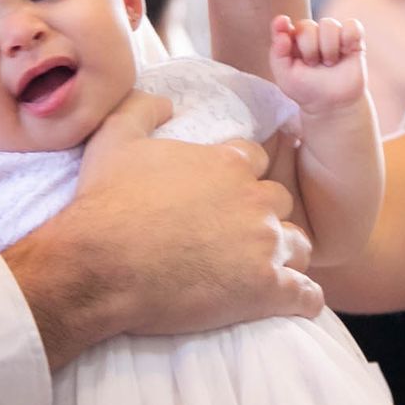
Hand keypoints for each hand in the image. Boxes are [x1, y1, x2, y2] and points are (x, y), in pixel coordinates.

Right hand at [0, 91, 321, 367]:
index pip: (258, 160)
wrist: (98, 266)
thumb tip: (166, 101)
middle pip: (280, 201)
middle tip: (239, 236)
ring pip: (299, 244)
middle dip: (265, 215)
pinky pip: (306, 294)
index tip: (226, 196)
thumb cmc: (105, 204)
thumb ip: (142, 108)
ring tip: (265, 270)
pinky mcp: (265, 289)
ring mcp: (264, 245)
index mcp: (228, 163)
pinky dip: (302, 299)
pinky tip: (291, 303)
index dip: (243, 177)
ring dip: (286, 254)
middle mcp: (254, 199)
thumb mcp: (114, 138)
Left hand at [268, 15, 366, 115]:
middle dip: (309, 48)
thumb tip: (281, 22)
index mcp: (293, 41)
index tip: (282, 23)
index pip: (284, 25)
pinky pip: (352, 26)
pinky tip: (346, 51)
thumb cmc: (307, 90)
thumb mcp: (286, 77)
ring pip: (329, 24)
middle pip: (307, 26)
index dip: (281, 25)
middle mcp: (312, 34)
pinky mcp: (353, 39)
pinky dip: (349, 37)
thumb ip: (278, 53)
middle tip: (313, 64)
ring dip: (328, 46)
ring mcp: (333, 35)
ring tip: (329, 63)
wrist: (333, 104)